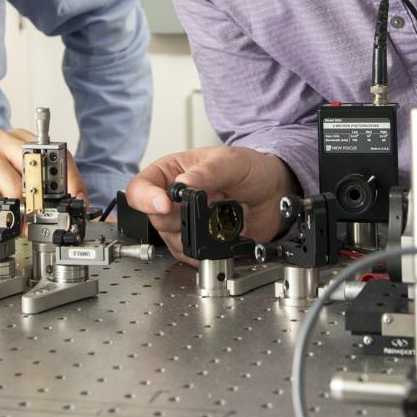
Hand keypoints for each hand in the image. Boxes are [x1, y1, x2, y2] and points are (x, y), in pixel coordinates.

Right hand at [0, 125, 86, 250]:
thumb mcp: (17, 198)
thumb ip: (42, 193)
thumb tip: (72, 200)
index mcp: (15, 141)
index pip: (55, 153)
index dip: (69, 180)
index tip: (77, 200)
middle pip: (35, 171)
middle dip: (35, 202)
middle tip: (25, 217)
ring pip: (12, 188)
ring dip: (4, 212)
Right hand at [125, 146, 298, 264]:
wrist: (276, 193)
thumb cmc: (252, 169)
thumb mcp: (232, 161)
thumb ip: (208, 171)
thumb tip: (184, 183)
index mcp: (172, 172)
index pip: (141, 187)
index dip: (147, 199)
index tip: (165, 205)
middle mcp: (173, 199)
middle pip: (157, 218)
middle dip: (185, 216)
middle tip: (212, 205)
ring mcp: (185, 223)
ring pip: (173, 240)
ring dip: (202, 233)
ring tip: (225, 215)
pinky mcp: (200, 242)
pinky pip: (192, 255)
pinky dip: (210, 249)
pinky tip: (226, 233)